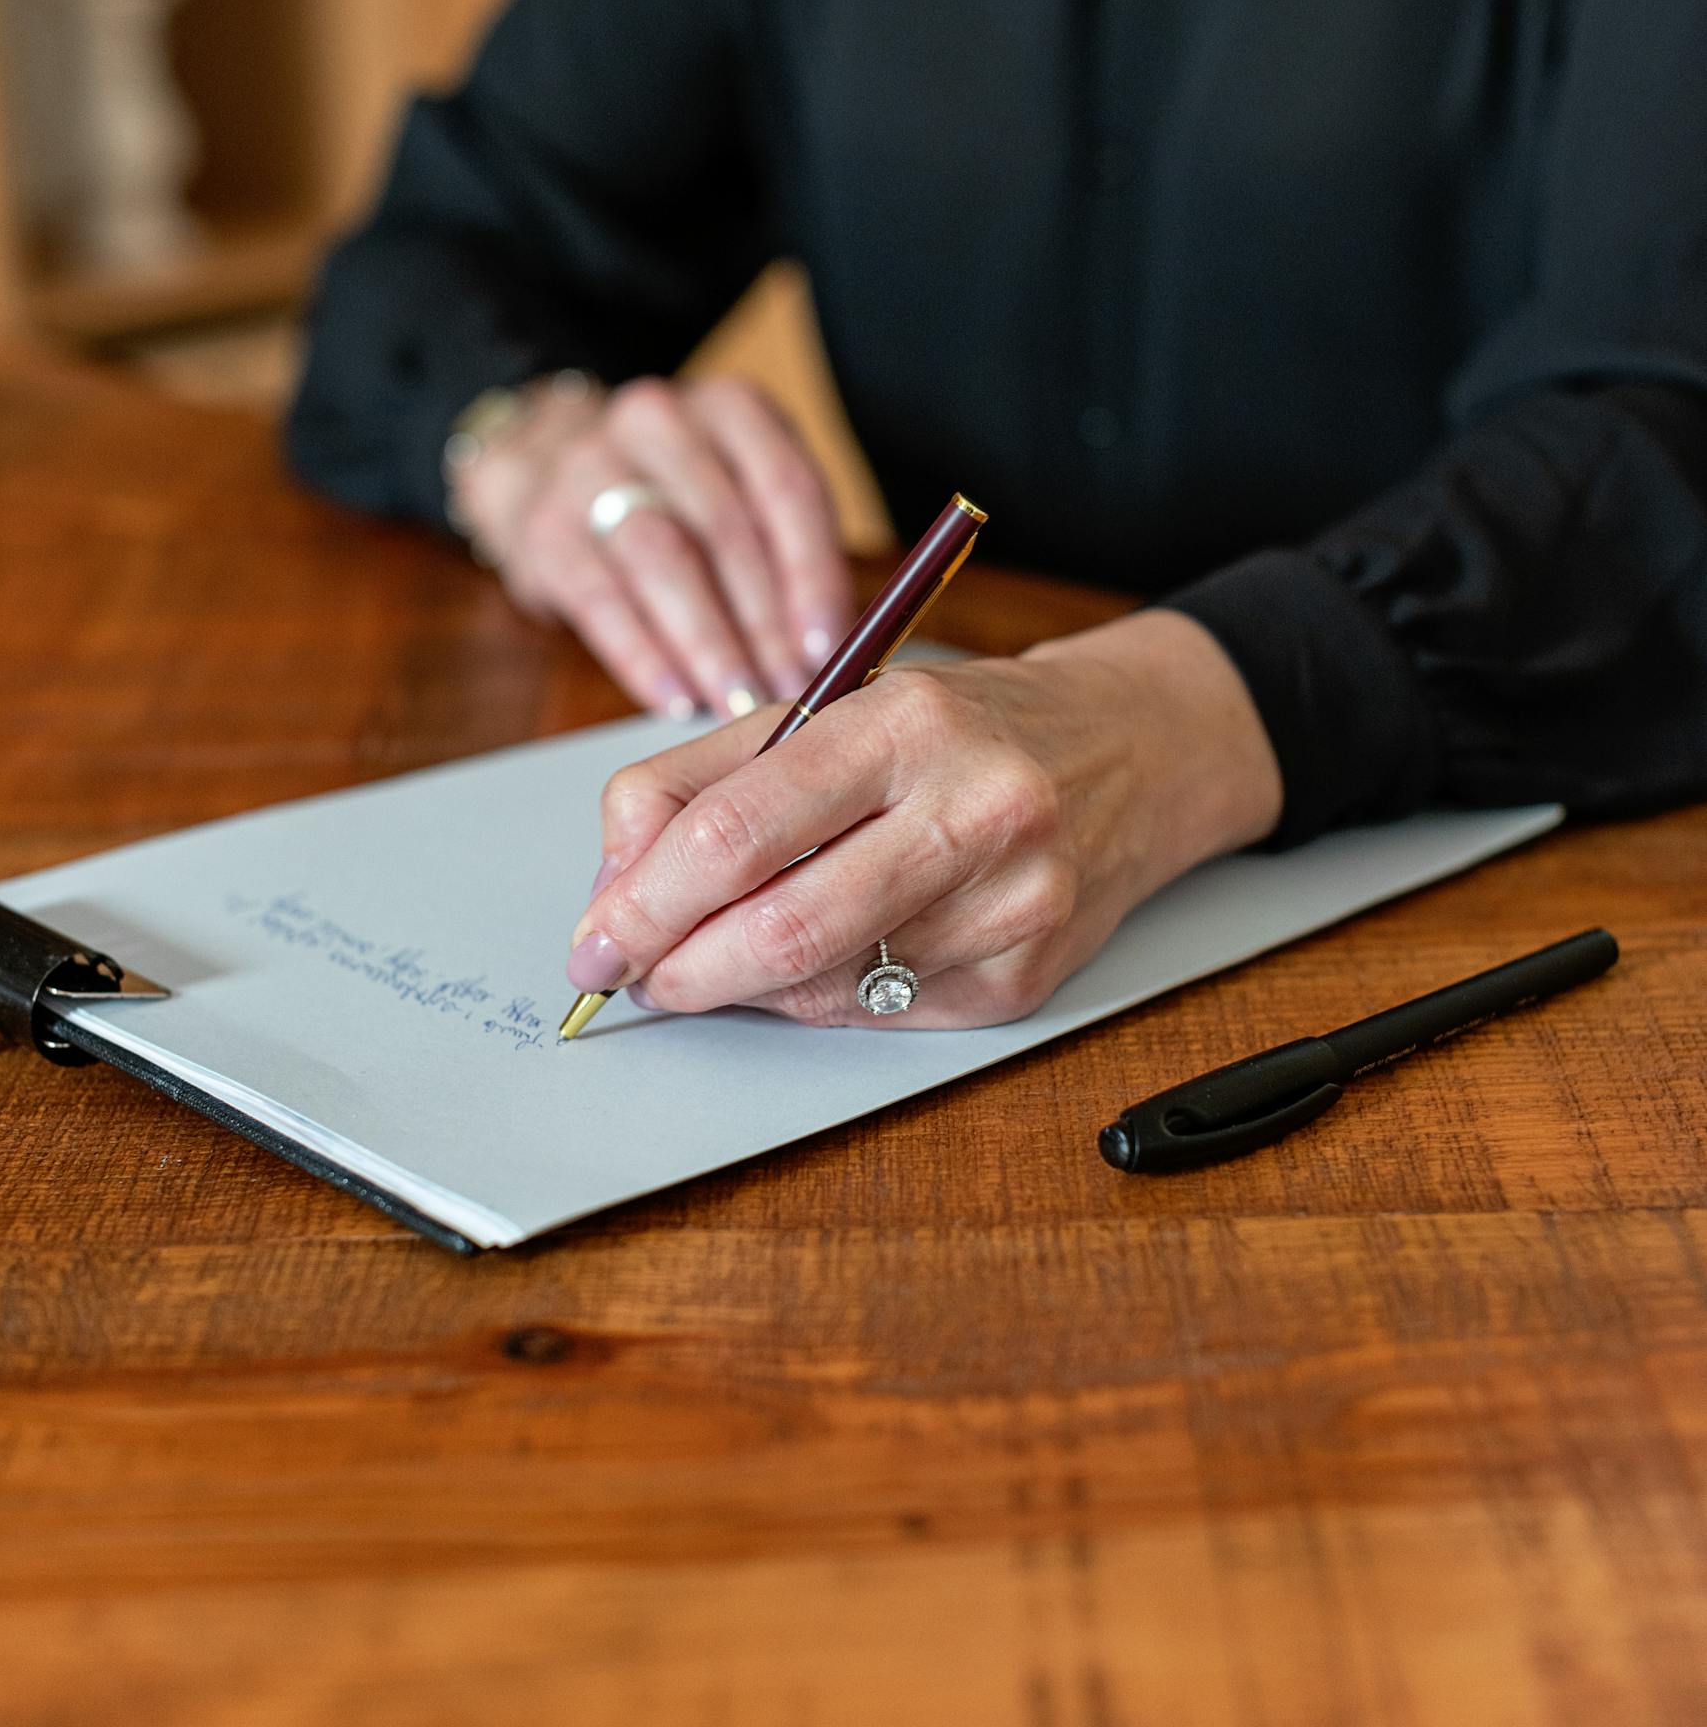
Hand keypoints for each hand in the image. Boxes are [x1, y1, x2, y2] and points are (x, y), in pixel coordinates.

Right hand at [452, 372, 855, 718]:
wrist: (548, 467)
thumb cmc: (679, 499)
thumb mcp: (742, 494)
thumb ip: (791, 558)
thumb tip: (841, 657)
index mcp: (732, 410)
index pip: (786, 488)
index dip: (813, 575)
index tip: (830, 647)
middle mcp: (660, 422)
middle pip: (726, 529)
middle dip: (765, 624)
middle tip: (790, 694)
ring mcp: (592, 467)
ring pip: (662, 559)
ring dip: (709, 644)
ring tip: (737, 703)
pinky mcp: (545, 527)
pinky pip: (600, 599)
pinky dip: (643, 657)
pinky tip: (675, 700)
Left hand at [564, 610, 1283, 1027]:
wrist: (1133, 752)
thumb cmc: (958, 730)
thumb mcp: (830, 710)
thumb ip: (702, 781)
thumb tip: (615, 884)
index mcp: (905, 722)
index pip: (739, 830)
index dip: (643, 900)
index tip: (593, 937)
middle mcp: (973, 809)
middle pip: (782, 926)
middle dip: (679, 967)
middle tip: (630, 975)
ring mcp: (1012, 903)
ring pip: (827, 985)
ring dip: (742, 987)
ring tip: (710, 961)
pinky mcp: (1026, 978)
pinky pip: (880, 1016)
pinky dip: (818, 999)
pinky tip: (812, 963)